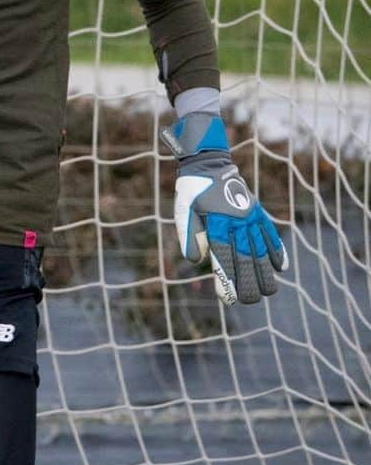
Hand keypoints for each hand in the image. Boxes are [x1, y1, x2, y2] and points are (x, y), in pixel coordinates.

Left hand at [160, 112, 287, 305]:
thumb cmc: (191, 191)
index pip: (222, 258)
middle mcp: (236, 222)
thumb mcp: (182, 210)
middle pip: (246, 259)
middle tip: (249, 301)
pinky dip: (277, 250)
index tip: (228, 299)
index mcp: (216, 222)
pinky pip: (270, 234)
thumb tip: (195, 260)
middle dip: (248, 283)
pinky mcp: (257, 212)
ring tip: (268, 292)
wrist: (207, 163)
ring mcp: (249, 217)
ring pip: (261, 249)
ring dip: (266, 272)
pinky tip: (281, 268)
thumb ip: (188, 235)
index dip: (226, 280)